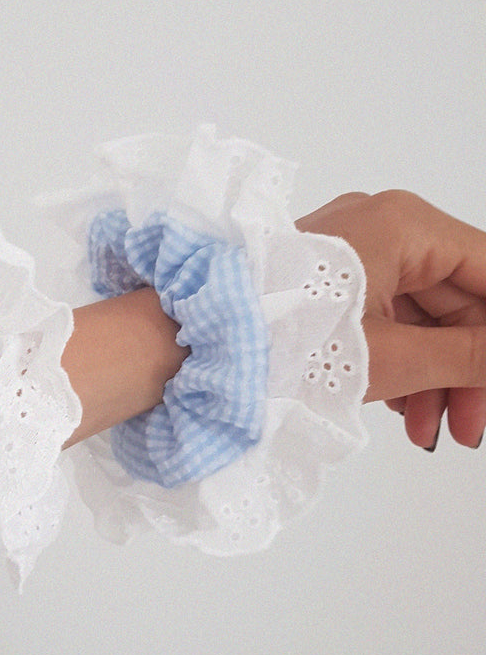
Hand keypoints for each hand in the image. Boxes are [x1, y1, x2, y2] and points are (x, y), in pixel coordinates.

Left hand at [296, 190, 485, 450]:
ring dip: (435, 375)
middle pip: (458, 300)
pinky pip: (384, 317)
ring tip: (433, 430)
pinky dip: (399, 361)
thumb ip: (472, 355)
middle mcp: (381, 225)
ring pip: (421, 315)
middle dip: (469, 368)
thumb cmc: (287, 343)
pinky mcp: (328, 280)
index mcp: (404, 224)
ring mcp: (351, 251)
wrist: (196, 346)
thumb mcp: (396, 356)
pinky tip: (404, 409)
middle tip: (471, 426)